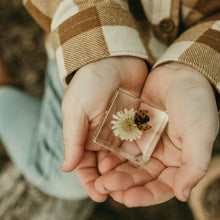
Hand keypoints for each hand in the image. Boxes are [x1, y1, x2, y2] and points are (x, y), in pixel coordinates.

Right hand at [60, 57, 147, 201]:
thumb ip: (72, 139)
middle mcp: (101, 137)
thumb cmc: (90, 82)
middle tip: (118, 193)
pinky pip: (137, 145)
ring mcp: (120, 132)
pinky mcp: (135, 125)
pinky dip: (138, 157)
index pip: (84, 165)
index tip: (99, 193)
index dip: (89, 181)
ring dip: (126, 173)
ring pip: (122, 160)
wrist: (114, 59)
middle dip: (110, 180)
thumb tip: (66, 168)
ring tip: (133, 185)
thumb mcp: (76, 109)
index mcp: (84, 135)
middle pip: (105, 166)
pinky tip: (144, 167)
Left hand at [94, 62, 218, 205]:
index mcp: (180, 160)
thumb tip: (182, 194)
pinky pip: (123, 146)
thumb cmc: (195, 102)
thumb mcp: (200, 133)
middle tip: (107, 187)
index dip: (145, 195)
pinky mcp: (136, 130)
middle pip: (142, 177)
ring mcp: (148, 142)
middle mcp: (163, 154)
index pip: (163, 186)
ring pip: (130, 164)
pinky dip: (113, 154)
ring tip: (101, 178)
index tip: (127, 199)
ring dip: (116, 172)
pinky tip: (102, 160)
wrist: (180, 74)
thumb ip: (194, 164)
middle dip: (125, 184)